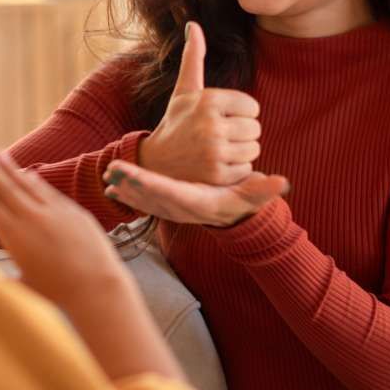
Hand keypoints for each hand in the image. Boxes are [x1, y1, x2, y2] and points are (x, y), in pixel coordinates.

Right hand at [0, 144, 131, 308]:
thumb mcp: (23, 285)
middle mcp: (31, 219)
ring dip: (11, 168)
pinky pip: (48, 192)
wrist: (96, 286)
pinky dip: (36, 181)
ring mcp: (53, 212)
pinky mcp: (72, 211)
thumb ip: (2, 278)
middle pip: (5, 187)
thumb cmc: (57, 293)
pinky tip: (28, 173)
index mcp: (14, 236)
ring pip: (27, 184)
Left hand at [103, 159, 288, 226]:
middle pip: (152, 198)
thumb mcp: (253, 195)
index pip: (173, 193)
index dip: (153, 186)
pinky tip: (110, 185)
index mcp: (199, 202)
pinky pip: (142, 202)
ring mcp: (171, 210)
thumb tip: (282, 182)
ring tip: (107, 174)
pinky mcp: (164, 207)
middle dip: (131, 185)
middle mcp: (181, 209)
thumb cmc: (241, 203)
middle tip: (112, 171)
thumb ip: (265, 188)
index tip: (135, 177)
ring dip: (125, 189)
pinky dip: (127, 195)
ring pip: (143, 201)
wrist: (231, 219)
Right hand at [138, 22, 261, 185]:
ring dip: (240, 153)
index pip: (252, 107)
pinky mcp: (217, 174)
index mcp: (208, 100)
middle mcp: (211, 124)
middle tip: (218, 137)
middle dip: (241, 134)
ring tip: (217, 151)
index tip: (220, 119)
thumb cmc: (175, 122)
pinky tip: (216, 166)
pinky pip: (246, 169)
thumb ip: (193, 58)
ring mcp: (214, 151)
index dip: (240, 114)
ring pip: (253, 149)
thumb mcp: (184, 91)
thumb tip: (193, 24)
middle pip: (255, 129)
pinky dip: (236, 170)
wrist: (155, 164)